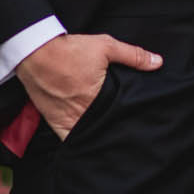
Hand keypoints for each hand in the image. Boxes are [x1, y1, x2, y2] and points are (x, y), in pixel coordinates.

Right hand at [15, 32, 163, 137]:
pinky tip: (88, 147)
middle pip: (105, 128)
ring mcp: (68, 118)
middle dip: (115, 131)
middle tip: (129, 138)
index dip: (128, 121)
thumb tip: (158, 62)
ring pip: (89, 136)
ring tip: (111, 143)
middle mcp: (84, 112)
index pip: (119, 116)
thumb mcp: (106, 46)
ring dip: (99, 138)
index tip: (138, 126)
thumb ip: (133, 56)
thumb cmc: (70, 49)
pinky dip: (78, 143)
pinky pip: (68, 140)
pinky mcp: (54, 120)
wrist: (35, 51)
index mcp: (98, 97)